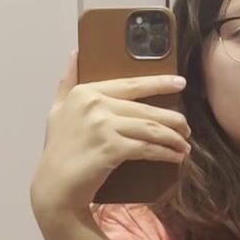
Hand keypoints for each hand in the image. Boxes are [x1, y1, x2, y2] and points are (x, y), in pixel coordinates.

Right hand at [30, 49, 190, 220]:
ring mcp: (103, 126)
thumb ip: (67, 81)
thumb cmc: (58, 150)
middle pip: (146, 109)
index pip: (131, 84)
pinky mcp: (111, 148)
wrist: (54, 186)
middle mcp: (94, 105)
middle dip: (172, 119)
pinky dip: (165, 153)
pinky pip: (147, 147)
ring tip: (184, 144)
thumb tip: (76, 52)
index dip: (159, 83)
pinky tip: (175, 157)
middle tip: (186, 129)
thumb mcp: (57, 109)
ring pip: (151, 128)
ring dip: (173, 137)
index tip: (181, 83)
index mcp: (85, 92)